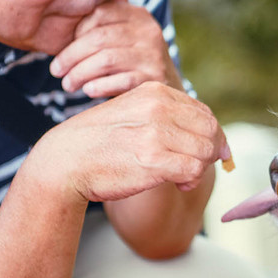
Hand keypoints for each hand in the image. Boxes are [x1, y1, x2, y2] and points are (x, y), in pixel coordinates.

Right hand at [34, 82, 229, 204]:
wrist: (64, 162)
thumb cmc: (99, 143)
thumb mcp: (132, 113)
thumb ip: (166, 117)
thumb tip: (211, 135)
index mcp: (155, 92)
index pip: (204, 112)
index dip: (213, 136)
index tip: (209, 153)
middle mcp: (158, 107)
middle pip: (210, 130)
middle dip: (211, 152)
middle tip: (196, 168)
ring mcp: (156, 132)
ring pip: (206, 151)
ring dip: (201, 168)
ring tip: (184, 177)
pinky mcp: (154, 159)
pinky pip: (194, 170)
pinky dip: (192, 180)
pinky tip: (179, 184)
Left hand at [49, 1, 182, 96]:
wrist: (170, 91)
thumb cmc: (135, 62)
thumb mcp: (125, 37)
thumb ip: (103, 25)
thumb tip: (61, 17)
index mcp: (138, 15)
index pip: (99, 14)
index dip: (76, 31)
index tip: (66, 49)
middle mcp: (149, 32)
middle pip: (99, 39)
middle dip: (71, 56)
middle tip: (56, 71)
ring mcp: (154, 56)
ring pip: (106, 60)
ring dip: (80, 73)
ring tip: (68, 84)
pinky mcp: (155, 80)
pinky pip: (120, 82)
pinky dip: (99, 86)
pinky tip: (88, 90)